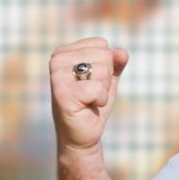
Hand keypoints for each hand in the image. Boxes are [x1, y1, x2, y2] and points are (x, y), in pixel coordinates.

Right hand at [49, 37, 128, 156]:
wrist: (82, 135)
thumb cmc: (93, 104)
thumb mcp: (108, 79)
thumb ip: (116, 62)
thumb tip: (121, 52)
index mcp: (64, 52)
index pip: (101, 44)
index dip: (106, 66)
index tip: (92, 81)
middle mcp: (57, 60)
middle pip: (103, 55)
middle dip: (105, 78)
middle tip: (91, 93)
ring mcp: (57, 76)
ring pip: (102, 70)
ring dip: (102, 90)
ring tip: (88, 100)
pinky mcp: (62, 94)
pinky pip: (97, 89)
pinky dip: (100, 100)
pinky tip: (88, 107)